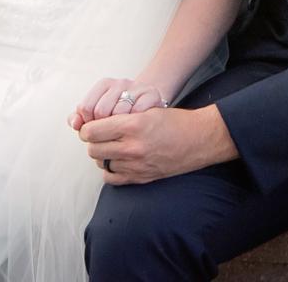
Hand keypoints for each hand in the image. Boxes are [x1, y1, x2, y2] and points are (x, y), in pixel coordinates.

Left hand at [69, 77, 166, 131]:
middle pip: (101, 111)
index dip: (88, 124)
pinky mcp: (153, 95)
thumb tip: (75, 123)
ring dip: (120, 130)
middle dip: (102, 130)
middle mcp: (120, 82)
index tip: (96, 131)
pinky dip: (137, 125)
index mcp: (105, 84)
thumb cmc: (121, 110)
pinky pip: (138, 113)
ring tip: (123, 137)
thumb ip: (82, 116)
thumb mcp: (100, 108)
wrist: (152, 105)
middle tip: (110, 138)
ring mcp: (137, 88)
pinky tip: (137, 132)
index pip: (85, 108)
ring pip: (120, 113)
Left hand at [80, 106, 237, 184]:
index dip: (87, 128)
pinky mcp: (141, 178)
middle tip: (98, 135)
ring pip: (102, 163)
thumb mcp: (145, 109)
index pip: (92, 131)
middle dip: (92, 141)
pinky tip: (116, 160)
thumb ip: (119, 117)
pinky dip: (109, 169)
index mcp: (131, 126)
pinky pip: (112, 178)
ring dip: (102, 154)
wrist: (199, 139)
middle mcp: (132, 148)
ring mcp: (136, 166)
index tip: (90, 125)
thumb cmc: (174, 120)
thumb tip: (94, 123)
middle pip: (93, 149)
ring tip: (110, 146)